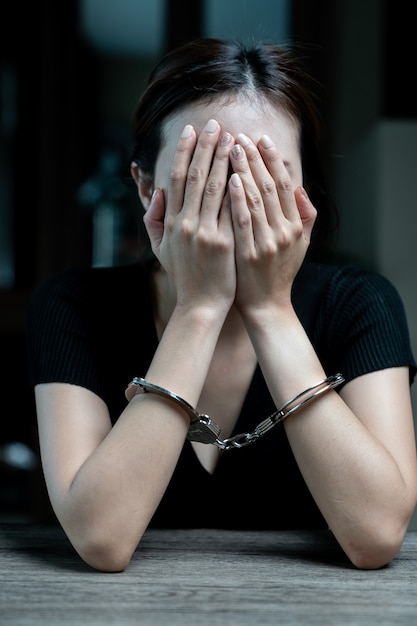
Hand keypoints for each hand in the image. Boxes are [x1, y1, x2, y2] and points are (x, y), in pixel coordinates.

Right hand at [144, 120, 236, 314]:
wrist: (200, 304)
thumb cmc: (184, 275)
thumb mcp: (160, 249)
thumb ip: (154, 221)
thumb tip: (157, 195)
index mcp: (171, 222)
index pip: (176, 178)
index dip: (184, 152)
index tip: (192, 131)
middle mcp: (185, 223)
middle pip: (195, 176)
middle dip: (205, 147)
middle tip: (215, 124)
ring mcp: (204, 232)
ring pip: (214, 186)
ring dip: (223, 159)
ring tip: (232, 137)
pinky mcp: (223, 242)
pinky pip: (231, 207)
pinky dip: (237, 185)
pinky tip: (244, 167)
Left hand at [228, 133, 316, 316]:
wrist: (266, 306)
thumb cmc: (279, 272)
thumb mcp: (300, 244)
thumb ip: (304, 216)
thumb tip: (301, 188)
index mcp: (296, 226)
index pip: (286, 184)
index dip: (273, 159)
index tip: (262, 138)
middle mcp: (284, 231)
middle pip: (270, 186)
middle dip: (255, 158)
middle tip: (240, 135)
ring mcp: (268, 243)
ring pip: (257, 199)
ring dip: (244, 170)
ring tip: (232, 148)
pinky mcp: (250, 254)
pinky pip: (243, 221)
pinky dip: (238, 199)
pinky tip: (229, 180)